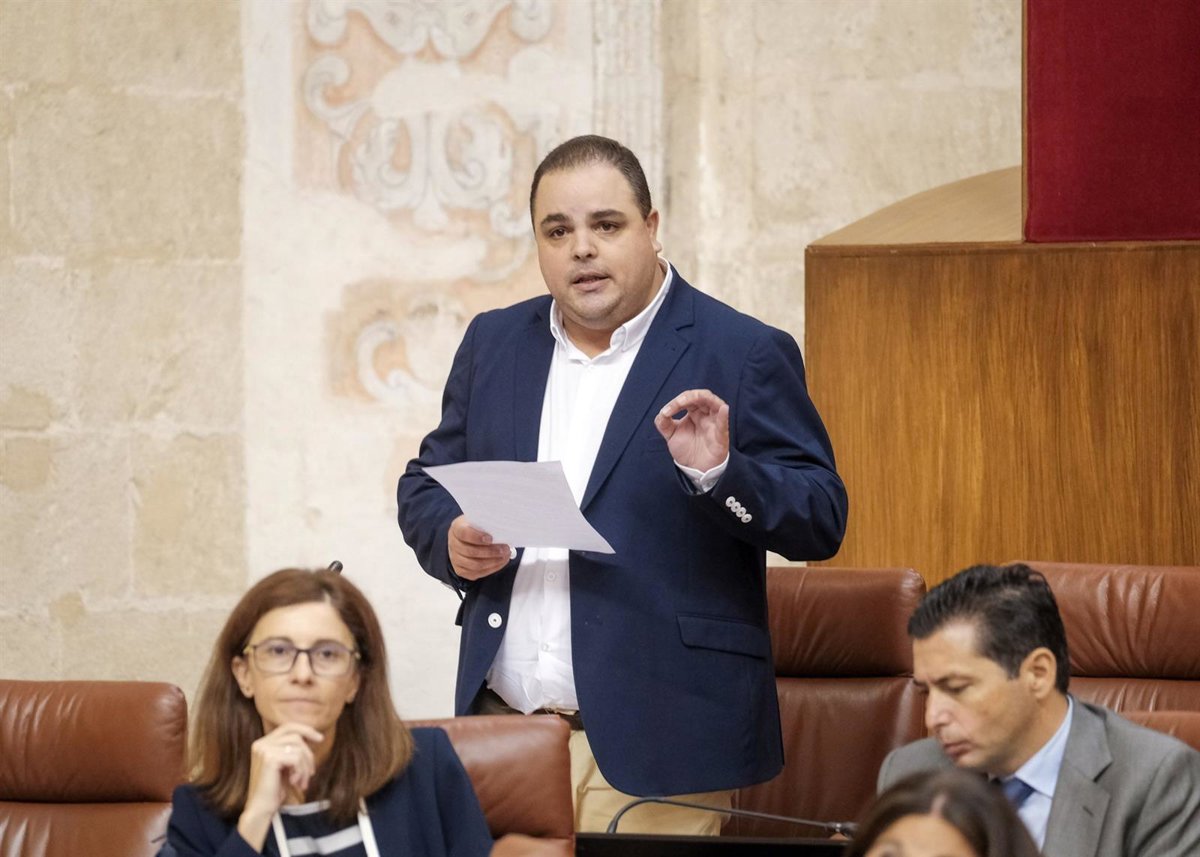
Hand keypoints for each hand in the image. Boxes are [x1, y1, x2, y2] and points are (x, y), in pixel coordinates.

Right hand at [237, 722, 322, 848]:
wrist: (261, 808)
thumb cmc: (274, 790)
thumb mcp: (285, 765)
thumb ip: (292, 750)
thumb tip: (313, 737)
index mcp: (262, 743)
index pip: (288, 727)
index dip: (306, 730)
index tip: (320, 739)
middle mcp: (261, 743)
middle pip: (296, 736)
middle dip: (308, 754)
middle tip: (311, 773)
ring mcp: (264, 750)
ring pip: (298, 748)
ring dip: (305, 767)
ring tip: (302, 782)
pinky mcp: (270, 758)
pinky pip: (297, 758)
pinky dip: (301, 771)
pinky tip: (294, 783)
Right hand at [448, 515, 511, 580]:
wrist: (467, 537)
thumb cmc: (476, 527)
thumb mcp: (480, 520)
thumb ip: (488, 524)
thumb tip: (502, 530)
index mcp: (456, 528)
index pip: (463, 533)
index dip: (477, 537)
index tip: (491, 538)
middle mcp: (453, 544)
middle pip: (470, 552)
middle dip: (490, 552)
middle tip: (505, 549)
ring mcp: (455, 558)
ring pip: (474, 565)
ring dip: (493, 562)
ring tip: (505, 556)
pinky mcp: (460, 570)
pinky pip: (476, 573)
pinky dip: (491, 569)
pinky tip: (500, 562)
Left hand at [654, 389, 729, 471]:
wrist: (695, 469)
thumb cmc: (687, 449)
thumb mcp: (671, 435)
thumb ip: (664, 423)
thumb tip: (662, 413)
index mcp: (694, 411)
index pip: (688, 398)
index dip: (676, 402)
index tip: (665, 413)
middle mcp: (706, 414)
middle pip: (703, 396)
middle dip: (689, 396)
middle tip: (678, 403)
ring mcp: (714, 423)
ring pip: (716, 403)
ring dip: (704, 398)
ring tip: (692, 399)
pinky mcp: (721, 436)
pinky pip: (724, 424)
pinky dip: (723, 415)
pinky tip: (723, 408)